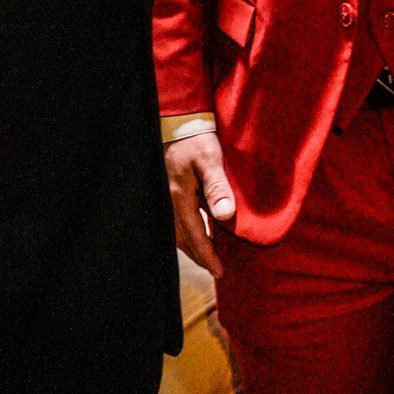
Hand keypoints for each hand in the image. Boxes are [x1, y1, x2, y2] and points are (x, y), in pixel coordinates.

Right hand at [165, 132, 236, 277]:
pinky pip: (180, 217)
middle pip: (183, 237)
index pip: (194, 235)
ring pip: (179, 229)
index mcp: (179, 198)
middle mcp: (170, 200)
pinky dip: (190, 228)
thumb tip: (225, 216)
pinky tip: (201, 227)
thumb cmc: (196, 139)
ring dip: (193, 243)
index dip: (207, 256)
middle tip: (215, 269)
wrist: (180, 121)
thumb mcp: (209, 159)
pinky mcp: (172, 188)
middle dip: (199, 255)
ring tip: (208, 253)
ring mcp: (168, 194)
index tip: (219, 272)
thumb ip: (217, 187)